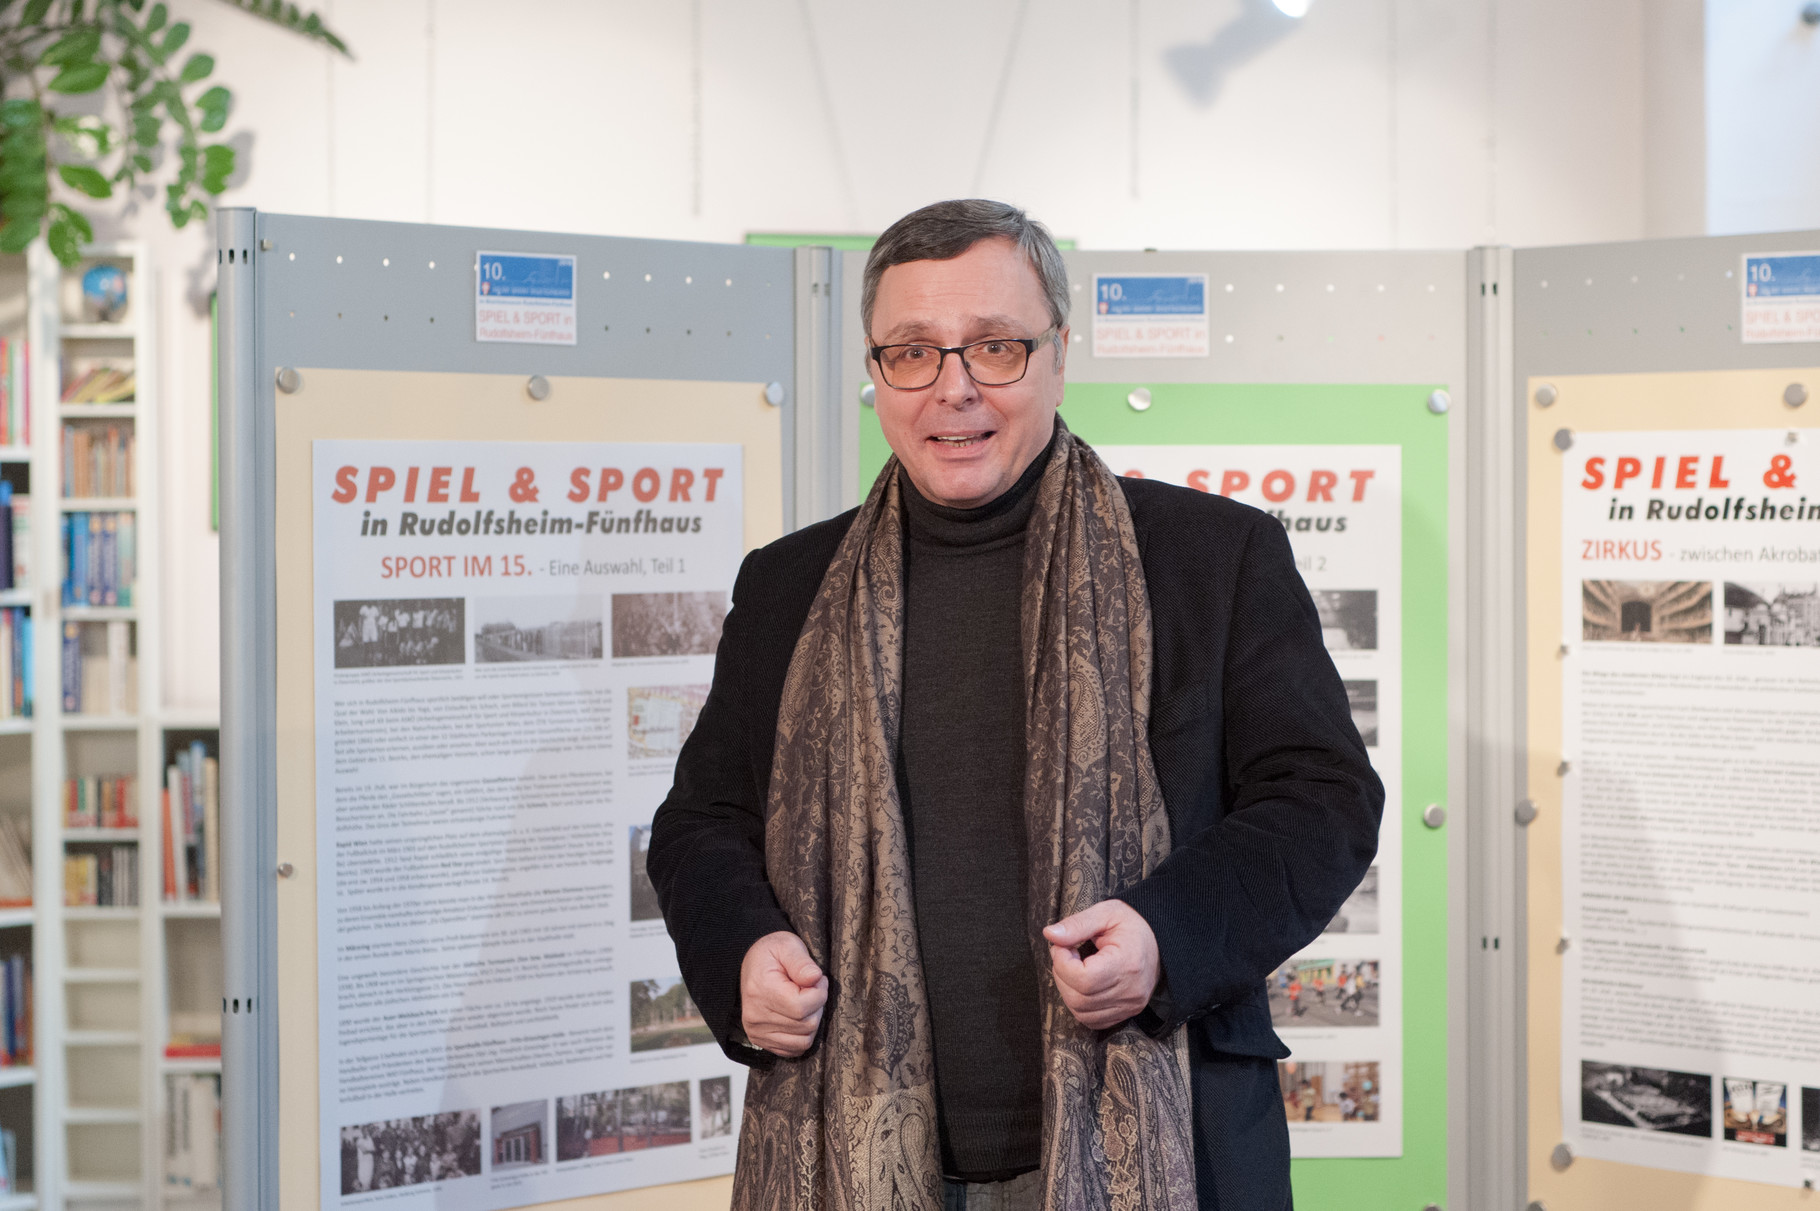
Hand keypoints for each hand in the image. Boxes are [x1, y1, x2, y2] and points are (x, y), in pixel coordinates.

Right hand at [740, 931, 827, 1056]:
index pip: (801, 1007)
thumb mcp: (787, 946)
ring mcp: (756, 1031)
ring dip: (812, 1022)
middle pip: (806, 1025)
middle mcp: (755, 1016)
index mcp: (761, 991)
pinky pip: (793, 1050)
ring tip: (805, 1001)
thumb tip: (815, 978)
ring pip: (803, 1041)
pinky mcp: (760, 1041)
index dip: (819, 993)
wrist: (752, 963)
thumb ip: (802, 962)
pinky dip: (802, 1036)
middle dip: (817, 1006)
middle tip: (812, 988)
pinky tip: (799, 1016)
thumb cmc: (771, 954)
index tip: (818, 979)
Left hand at [1043, 899, 1160, 1029]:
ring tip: (1074, 967)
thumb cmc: (1131, 924)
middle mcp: (1131, 991)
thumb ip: (1077, 924)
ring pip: (1082, 1012)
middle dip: (1062, 975)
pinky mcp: (1127, 1013)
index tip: (1062, 946)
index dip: (1062, 963)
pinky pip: (1092, 1021)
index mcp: (1128, 964)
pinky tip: (1082, 984)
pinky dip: (1079, 1005)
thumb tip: (1050, 935)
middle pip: (1079, 998)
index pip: (1083, 979)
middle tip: (1066, 954)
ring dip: (1067, 990)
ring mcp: (1130, 1006)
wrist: (1159, 940)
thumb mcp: (1105, 914)